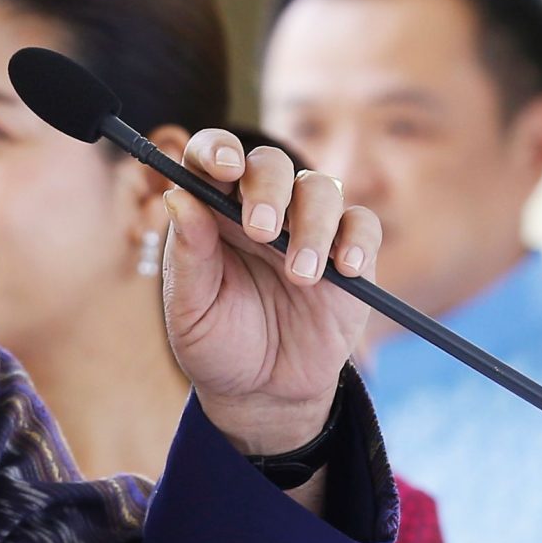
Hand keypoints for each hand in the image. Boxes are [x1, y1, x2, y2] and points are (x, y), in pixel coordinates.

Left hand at [160, 130, 380, 459]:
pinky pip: (362, 227)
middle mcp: (261, 209)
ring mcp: (307, 229)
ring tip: (299, 275)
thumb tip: (178, 198)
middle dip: (267, 188)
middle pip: (271, 164)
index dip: (216, 149)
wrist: (262, 393)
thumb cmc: (217, 343)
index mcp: (213, 211)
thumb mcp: (191, 309)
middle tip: (260, 231)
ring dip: (312, 223)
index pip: (212, 158)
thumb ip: (189, 256)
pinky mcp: (348, 257)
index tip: (221, 167)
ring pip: (321, 189)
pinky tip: (343, 269)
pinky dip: (357, 240)